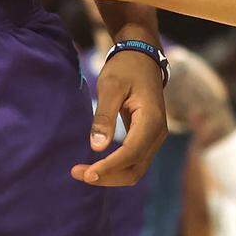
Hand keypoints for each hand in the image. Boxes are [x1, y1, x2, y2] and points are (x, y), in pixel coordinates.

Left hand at [70, 46, 167, 186]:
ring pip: (135, 169)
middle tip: (77, 173)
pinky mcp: (146, 139)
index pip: (132, 153)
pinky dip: (115, 168)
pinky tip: (95, 165)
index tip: (87, 174)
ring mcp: (154, 138)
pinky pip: (133, 161)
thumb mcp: (111, 87)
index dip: (110, 167)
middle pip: (135, 169)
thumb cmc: (125, 69)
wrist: (142, 58)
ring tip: (82, 172)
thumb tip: (97, 147)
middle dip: (107, 177)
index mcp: (151, 120)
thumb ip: (104, 116)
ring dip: (110, 176)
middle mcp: (158, 134)